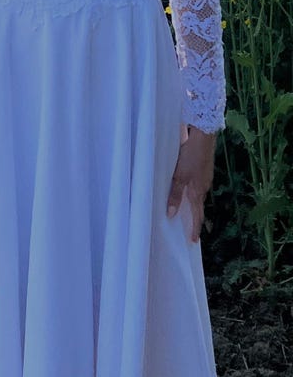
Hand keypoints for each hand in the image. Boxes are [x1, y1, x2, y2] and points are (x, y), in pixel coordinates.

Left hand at [167, 126, 216, 242]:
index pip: (197, 215)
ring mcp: (205, 177)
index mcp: (199, 191)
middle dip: (194, 218)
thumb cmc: (191, 155)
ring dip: (192, 204)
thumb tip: (171, 214)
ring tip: (185, 211)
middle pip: (198, 206)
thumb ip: (175, 194)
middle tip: (189, 229)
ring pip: (198, 194)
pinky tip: (185, 188)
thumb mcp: (179, 176)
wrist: (204, 135)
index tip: (193, 240)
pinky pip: (198, 185)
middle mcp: (204, 186)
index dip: (194, 228)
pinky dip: (192, 191)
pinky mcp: (204, 168)